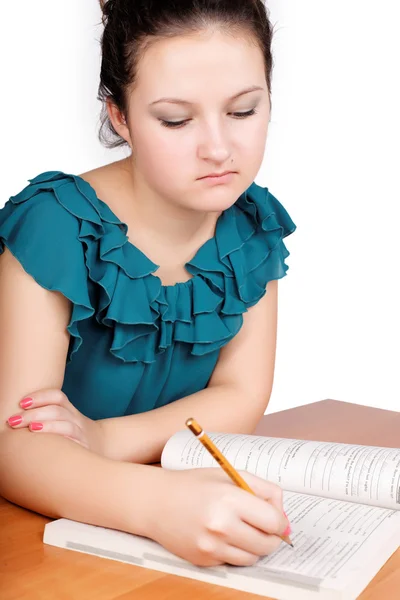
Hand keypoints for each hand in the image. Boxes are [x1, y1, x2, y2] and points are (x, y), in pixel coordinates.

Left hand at [6, 389, 102, 452]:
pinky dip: (62, 442)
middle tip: (14, 421)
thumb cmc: (74, 433)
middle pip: (57, 411)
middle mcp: (76, 420)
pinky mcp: (84, 449)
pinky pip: (74, 444)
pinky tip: (49, 446)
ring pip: (67, 425)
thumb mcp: (65, 419)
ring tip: (31, 428)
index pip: (57, 396)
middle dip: (34, 414)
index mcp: (70, 410)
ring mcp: (82, 434)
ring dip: (47, 425)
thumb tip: (15, 416)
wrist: (103, 444)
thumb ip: (46, 415)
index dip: (40, 397)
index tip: (21, 403)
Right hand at [142, 467, 290, 566]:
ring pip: (253, 557)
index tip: (275, 517)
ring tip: (241, 528)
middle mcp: (221, 525)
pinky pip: (233, 562)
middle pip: (267, 544)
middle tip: (262, 524)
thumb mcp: (230, 475)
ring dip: (254, 545)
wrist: (155, 502)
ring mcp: (211, 547)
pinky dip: (234, 551)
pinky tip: (222, 535)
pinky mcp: (203, 561)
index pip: (273, 521)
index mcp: (230, 498)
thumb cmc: (194, 484)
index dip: (279, 520)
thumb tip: (285, 519)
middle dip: (271, 535)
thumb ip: (263, 491)